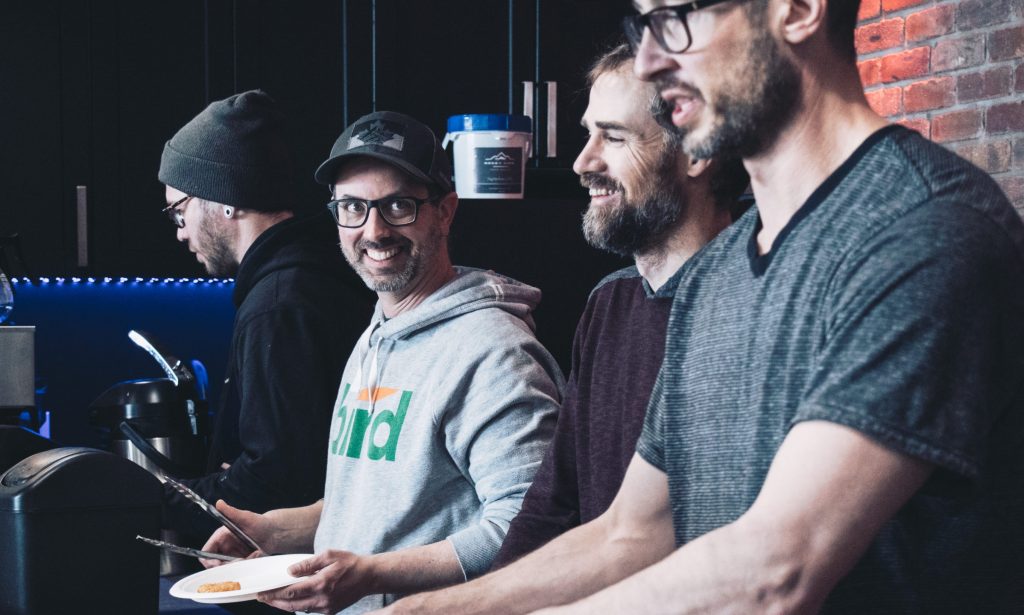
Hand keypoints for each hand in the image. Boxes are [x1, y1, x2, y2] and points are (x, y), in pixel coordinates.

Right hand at [198, 500, 272, 567]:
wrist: (275, 533)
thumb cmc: (260, 523)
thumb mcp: (246, 517)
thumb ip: (231, 512)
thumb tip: (219, 503)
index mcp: (221, 537)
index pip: (206, 551)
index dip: (209, 560)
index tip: (217, 565)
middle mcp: (224, 547)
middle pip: (215, 564)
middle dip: (225, 566)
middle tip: (240, 561)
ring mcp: (232, 555)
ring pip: (227, 568)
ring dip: (237, 565)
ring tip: (251, 555)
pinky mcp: (241, 561)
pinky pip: (238, 569)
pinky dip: (245, 566)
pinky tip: (254, 556)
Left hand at [257, 550, 372, 613]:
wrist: (369, 577)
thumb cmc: (350, 563)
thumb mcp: (329, 555)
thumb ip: (308, 563)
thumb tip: (290, 571)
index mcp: (321, 584)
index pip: (291, 591)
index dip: (274, 593)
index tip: (262, 592)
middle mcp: (322, 599)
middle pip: (291, 604)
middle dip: (275, 602)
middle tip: (263, 597)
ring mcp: (327, 607)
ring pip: (299, 609)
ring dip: (285, 605)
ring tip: (274, 599)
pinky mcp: (330, 611)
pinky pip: (309, 610)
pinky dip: (298, 606)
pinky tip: (292, 600)